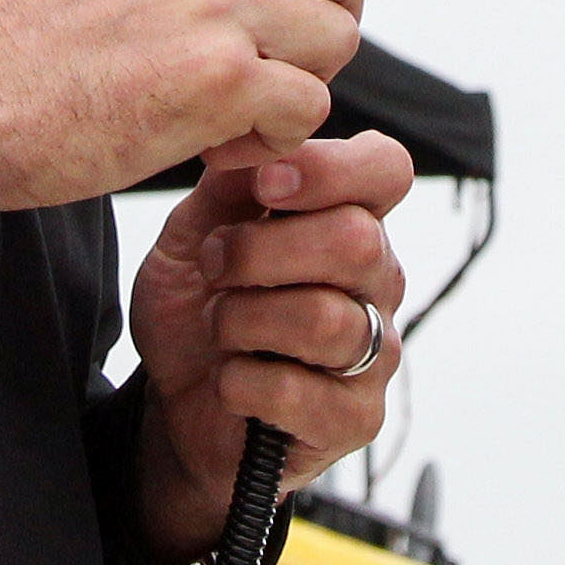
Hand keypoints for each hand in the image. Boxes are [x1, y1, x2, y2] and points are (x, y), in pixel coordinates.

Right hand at [0, 0, 369, 210]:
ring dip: (302, 83)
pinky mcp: (220, 78)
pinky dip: (278, 137)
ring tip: (240, 109)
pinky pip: (309, 106)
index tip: (290, 1)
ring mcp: (218, 5)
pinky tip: (223, 141)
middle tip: (285, 58)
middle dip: (331, 15)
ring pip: (337, 36)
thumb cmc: (21, 46)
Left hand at [132, 133, 413, 561]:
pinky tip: (228, 380)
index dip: (330, 169)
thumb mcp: (192, 237)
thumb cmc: (197, 312)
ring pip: (326, 319)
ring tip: (218, 328)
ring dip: (243, 321)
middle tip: (215, 266)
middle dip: (261, 251)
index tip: (266, 187)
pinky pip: (299, 392)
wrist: (178, 408)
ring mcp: (375, 353)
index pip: (387, 169)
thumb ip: (225, 188)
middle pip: (357, 240)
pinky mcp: (356, 419)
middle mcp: (378, 282)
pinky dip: (240, 382)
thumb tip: (253, 144)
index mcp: (351, 221)